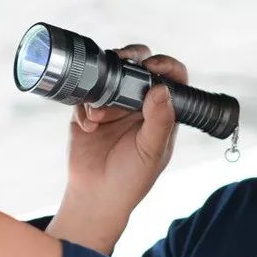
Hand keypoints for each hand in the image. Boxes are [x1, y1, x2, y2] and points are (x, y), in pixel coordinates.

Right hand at [64, 44, 184, 223]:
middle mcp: (138, 104)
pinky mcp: (87, 111)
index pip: (172, 78)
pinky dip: (84, 106)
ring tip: (99, 114)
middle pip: (139, 66)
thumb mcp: (151, 152)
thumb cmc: (131, 179)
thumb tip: (162, 89)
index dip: (166, 65)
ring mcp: (112, 105)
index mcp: (161, 112)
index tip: (153, 65)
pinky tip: (88, 127)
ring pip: (109, 75)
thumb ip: (159, 122)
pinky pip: (85, 94)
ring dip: (103, 87)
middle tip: (122, 61)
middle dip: (130, 60)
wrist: (95, 196)